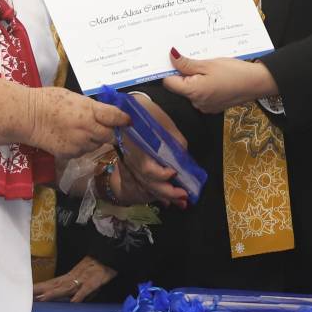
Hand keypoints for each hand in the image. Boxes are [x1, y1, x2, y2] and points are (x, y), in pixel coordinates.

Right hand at [31, 88, 126, 158]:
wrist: (27, 117)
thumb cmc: (49, 101)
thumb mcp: (75, 97)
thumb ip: (93, 108)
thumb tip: (108, 114)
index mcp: (89, 111)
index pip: (115, 117)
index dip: (123, 119)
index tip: (127, 121)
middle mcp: (87, 129)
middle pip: (109, 136)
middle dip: (108, 131)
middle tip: (100, 126)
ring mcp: (78, 144)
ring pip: (97, 145)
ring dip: (94, 139)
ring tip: (79, 130)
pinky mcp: (70, 154)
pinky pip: (83, 152)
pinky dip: (81, 146)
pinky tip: (70, 138)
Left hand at [33, 256, 115, 303]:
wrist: (112, 255)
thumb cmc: (99, 267)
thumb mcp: (87, 279)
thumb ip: (80, 290)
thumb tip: (73, 300)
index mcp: (71, 276)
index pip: (52, 283)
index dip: (40, 287)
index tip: (27, 291)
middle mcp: (74, 277)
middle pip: (55, 284)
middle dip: (41, 290)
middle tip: (27, 295)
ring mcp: (84, 278)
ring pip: (67, 287)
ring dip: (54, 293)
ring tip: (42, 299)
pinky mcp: (95, 281)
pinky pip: (87, 289)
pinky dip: (80, 295)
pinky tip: (74, 302)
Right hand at [109, 91, 192, 206]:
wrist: (127, 107)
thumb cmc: (146, 112)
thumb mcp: (163, 121)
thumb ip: (174, 141)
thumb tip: (184, 156)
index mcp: (138, 147)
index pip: (146, 168)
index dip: (160, 174)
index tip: (174, 173)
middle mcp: (133, 159)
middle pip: (148, 181)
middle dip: (166, 191)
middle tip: (183, 196)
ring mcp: (133, 164)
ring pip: (147, 185)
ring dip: (164, 195)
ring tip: (181, 203)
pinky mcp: (136, 165)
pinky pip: (145, 182)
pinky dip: (157, 192)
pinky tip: (168, 200)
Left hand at [160, 48, 276, 113]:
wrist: (257, 83)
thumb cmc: (235, 72)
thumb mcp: (208, 64)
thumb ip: (186, 63)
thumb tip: (170, 57)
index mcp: (193, 92)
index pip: (169, 82)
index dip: (170, 70)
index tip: (174, 59)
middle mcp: (197, 103)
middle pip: (180, 87)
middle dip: (185, 73)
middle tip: (196, 60)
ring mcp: (205, 106)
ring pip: (191, 90)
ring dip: (195, 79)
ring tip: (208, 68)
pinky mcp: (213, 107)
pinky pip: (202, 95)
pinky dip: (204, 86)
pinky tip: (215, 77)